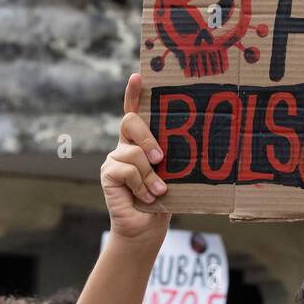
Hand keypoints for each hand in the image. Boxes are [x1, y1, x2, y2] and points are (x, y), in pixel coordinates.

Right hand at [101, 73, 170, 243]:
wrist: (146, 228)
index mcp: (141, 141)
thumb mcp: (174, 174)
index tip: (139, 75)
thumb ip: (174, 157)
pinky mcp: (107, 174)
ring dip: (150, 176)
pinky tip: (146, 197)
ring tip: (159, 191)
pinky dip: (141, 186)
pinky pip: (126, 170)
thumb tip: (196, 143)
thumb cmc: (164, 199)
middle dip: (147, 137)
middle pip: (130, 122)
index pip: (135, 110)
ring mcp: (113, 159)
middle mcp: (125, 145)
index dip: (134, 92)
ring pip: (133, 153)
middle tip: (161, 158)